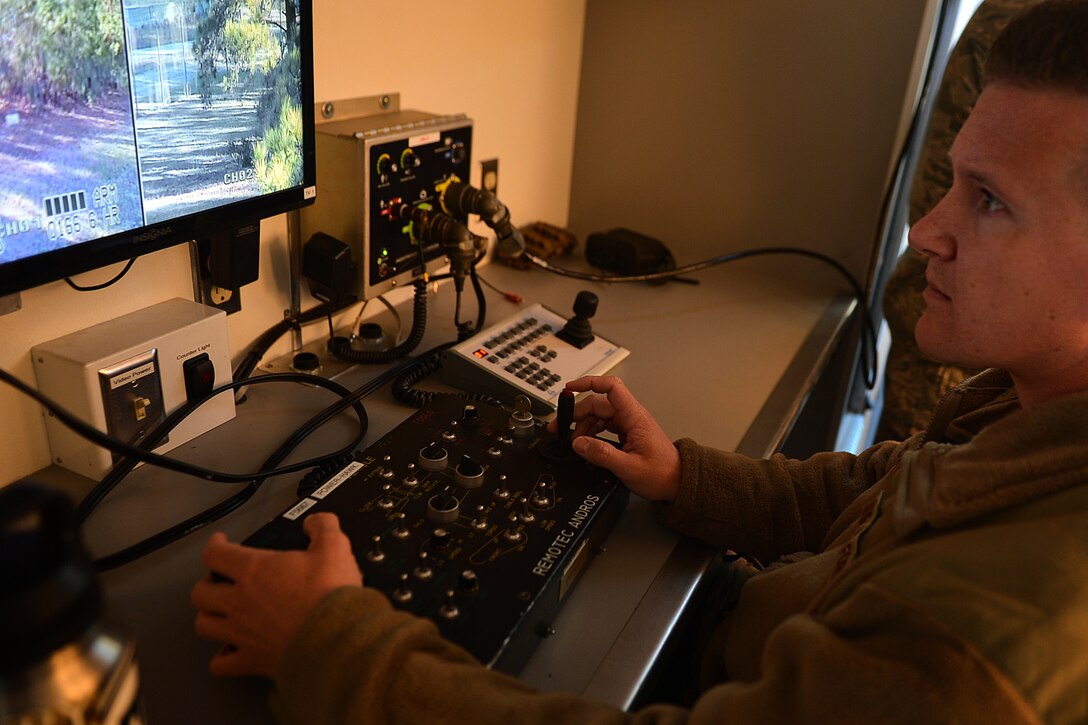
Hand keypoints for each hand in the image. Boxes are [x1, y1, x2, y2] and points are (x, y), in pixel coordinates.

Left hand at [191, 512, 361, 677]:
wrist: (336, 640)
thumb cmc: (329, 595)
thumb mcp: (334, 548)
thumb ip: (323, 527)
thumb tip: (316, 521)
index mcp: (253, 571)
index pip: (215, 554)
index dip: (215, 545)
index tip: (220, 542)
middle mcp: (239, 602)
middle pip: (200, 592)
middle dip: (206, 583)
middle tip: (219, 580)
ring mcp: (241, 633)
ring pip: (204, 625)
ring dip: (208, 616)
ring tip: (220, 612)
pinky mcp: (251, 660)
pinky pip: (221, 664)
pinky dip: (221, 658)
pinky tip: (230, 651)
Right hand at [549, 376, 680, 501]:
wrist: (678, 482)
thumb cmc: (662, 473)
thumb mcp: (629, 467)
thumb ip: (602, 454)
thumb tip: (579, 443)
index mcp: (634, 417)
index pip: (611, 387)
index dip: (589, 383)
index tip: (570, 388)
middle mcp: (630, 417)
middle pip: (597, 404)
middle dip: (576, 413)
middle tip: (559, 427)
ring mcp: (628, 425)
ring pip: (598, 416)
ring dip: (582, 426)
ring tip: (573, 442)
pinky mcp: (626, 434)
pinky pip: (603, 426)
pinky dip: (590, 433)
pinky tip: (585, 444)